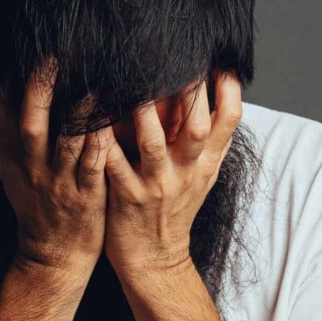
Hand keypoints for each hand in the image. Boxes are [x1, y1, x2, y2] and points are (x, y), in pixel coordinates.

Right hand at [0, 59, 115, 280]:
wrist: (53, 256)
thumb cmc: (35, 208)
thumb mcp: (10, 176)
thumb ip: (0, 140)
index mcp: (16, 159)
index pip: (2, 118)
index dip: (4, 89)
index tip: (9, 58)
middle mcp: (36, 168)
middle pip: (32, 125)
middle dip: (40, 92)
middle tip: (50, 59)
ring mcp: (63, 181)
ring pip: (69, 140)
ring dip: (80, 112)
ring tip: (93, 82)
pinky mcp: (89, 194)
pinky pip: (96, 163)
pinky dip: (102, 141)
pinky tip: (112, 120)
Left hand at [102, 71, 242, 277]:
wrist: (155, 262)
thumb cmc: (175, 211)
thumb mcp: (202, 178)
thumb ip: (212, 142)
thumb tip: (224, 98)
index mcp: (206, 162)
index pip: (230, 119)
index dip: (228, 89)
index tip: (219, 60)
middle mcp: (187, 171)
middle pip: (197, 125)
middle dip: (189, 92)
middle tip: (176, 59)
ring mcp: (157, 185)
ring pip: (152, 142)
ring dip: (142, 112)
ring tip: (129, 82)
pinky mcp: (127, 197)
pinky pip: (113, 164)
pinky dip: (103, 142)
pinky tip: (91, 118)